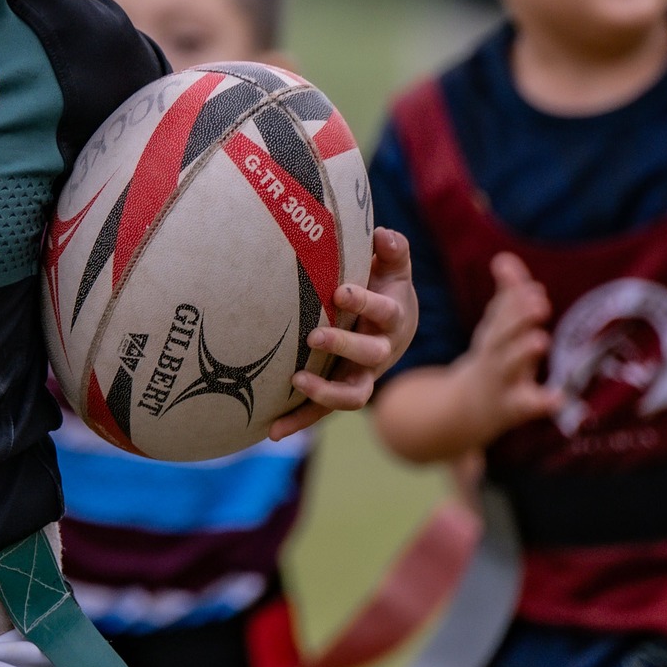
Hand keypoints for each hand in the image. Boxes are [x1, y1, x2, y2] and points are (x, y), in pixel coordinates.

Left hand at [269, 227, 418, 439]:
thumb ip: (392, 250)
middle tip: (314, 335)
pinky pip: (322, 412)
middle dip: (344, 345)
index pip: (384, 311)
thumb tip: (381, 235)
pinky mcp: (342, 392)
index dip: (365, 303)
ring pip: (353, 395)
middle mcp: (381, 352)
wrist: (395, 327)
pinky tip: (271, 432)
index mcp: (394, 318)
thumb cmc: (386, 288)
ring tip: (297, 380)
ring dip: (325, 392)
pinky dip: (299, 421)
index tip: (340, 292)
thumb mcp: (393, 267)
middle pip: (370, 354)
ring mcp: (362, 376)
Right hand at [459, 251, 563, 440]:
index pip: (502, 314)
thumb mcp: (495, 330)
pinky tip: (559, 398)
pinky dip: (542, 402)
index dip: (516, 302)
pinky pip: (527, 405)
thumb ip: (507, 295)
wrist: (463, 412)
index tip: (534, 289)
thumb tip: (504, 258)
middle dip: (518, 319)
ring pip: (509, 366)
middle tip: (540, 304)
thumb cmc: (490, 362)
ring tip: (541, 340)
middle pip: (502, 336)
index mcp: (493, 336)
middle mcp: (494, 357)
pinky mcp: (513, 408)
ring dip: (523, 352)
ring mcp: (501, 383)